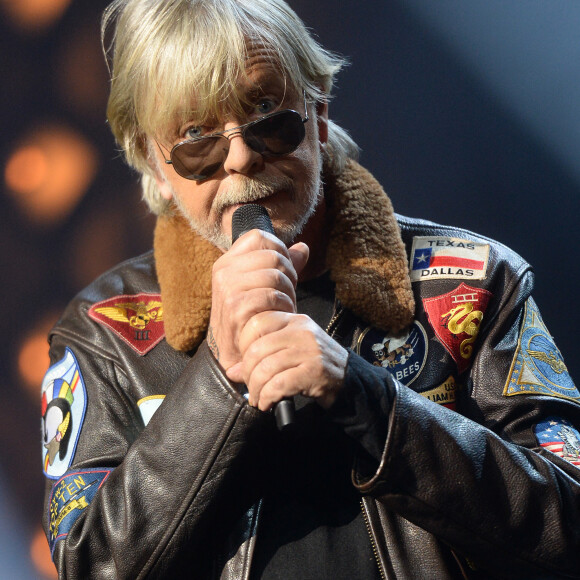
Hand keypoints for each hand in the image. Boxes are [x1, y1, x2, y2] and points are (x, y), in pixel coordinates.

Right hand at [208, 229, 308, 372]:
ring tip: (284, 306)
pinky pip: (271, 295)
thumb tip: (303, 247)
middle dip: (289, 274)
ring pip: (275, 274)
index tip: (283, 271)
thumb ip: (281, 266)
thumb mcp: (263, 287)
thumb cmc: (251, 318)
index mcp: (228, 262)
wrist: (233, 353)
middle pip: (273, 255)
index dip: (280, 251)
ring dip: (288, 292)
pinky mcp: (236, 307)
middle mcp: (224, 271)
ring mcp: (228, 289)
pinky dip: (283, 306)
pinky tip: (280, 316)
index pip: (260, 237)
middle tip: (288, 293)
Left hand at [226, 310, 347, 409]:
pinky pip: (279, 385)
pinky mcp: (315, 372)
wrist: (352, 381)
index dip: (244, 345)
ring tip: (259, 400)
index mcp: (294, 321)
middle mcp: (302, 331)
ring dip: (257, 390)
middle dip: (248, 374)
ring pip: (266, 368)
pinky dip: (267, 398)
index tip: (246, 364)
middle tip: (251, 388)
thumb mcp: (291, 353)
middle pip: (257, 349)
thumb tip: (232, 371)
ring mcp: (310, 350)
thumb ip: (263, 356)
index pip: (257, 322)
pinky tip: (268, 404)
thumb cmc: (317, 367)